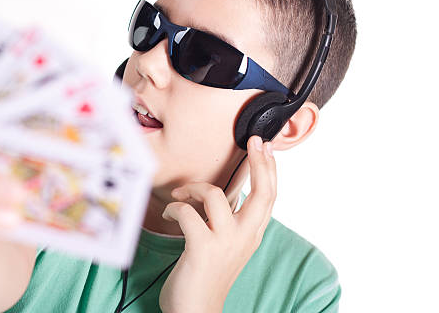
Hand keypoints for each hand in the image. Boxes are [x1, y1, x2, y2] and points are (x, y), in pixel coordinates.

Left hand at [158, 135, 276, 312]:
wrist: (197, 311)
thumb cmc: (207, 275)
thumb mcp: (227, 245)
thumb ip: (230, 221)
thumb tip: (220, 194)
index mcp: (252, 234)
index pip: (269, 196)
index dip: (269, 168)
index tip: (265, 146)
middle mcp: (244, 236)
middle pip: (263, 192)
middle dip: (260, 163)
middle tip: (253, 142)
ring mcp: (225, 242)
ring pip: (214, 195)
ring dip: (192, 188)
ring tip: (180, 195)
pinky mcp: (201, 247)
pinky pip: (186, 212)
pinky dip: (174, 208)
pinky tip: (169, 213)